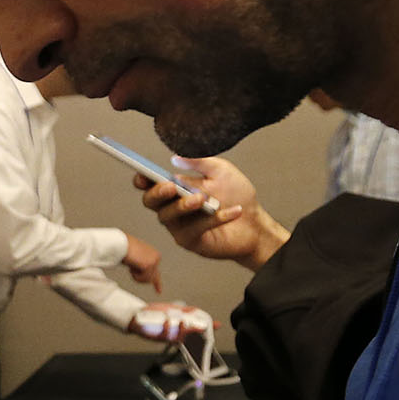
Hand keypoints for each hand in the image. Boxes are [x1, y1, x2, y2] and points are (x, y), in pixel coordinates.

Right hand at [123, 234, 164, 292]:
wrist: (121, 243)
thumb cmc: (124, 249)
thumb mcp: (135, 259)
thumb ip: (140, 267)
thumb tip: (141, 276)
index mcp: (154, 255)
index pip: (156, 272)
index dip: (156, 283)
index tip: (159, 292)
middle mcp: (156, 257)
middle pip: (152, 278)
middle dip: (141, 278)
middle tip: (132, 270)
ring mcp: (154, 261)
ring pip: (147, 280)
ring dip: (137, 277)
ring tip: (131, 266)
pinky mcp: (149, 265)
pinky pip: (143, 278)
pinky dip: (135, 276)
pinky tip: (132, 267)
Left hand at [129, 301, 213, 342]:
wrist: (137, 316)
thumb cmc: (155, 314)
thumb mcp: (172, 310)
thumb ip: (184, 311)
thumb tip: (196, 310)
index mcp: (180, 329)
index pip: (196, 330)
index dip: (206, 329)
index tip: (217, 325)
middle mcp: (174, 335)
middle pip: (189, 336)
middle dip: (195, 331)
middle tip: (200, 326)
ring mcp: (165, 337)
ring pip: (177, 338)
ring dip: (181, 330)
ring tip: (182, 321)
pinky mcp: (156, 337)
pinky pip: (163, 336)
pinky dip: (166, 328)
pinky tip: (167, 321)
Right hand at [136, 156, 290, 268]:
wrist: (255, 222)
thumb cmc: (237, 197)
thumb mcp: (221, 171)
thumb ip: (200, 162)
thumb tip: (177, 158)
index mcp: (176, 189)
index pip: (151, 184)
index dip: (142, 180)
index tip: (144, 175)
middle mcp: (173, 208)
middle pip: (151, 202)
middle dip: (157, 193)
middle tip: (171, 186)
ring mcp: (179, 226)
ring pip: (168, 217)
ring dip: (183, 206)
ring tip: (201, 198)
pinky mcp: (191, 241)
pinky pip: (195, 229)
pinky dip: (214, 219)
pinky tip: (233, 211)